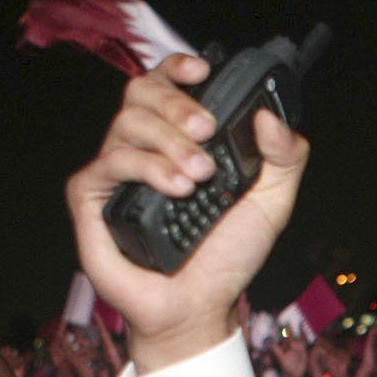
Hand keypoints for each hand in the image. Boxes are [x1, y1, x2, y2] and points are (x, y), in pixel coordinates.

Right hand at [65, 54, 308, 371]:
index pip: (166, 85)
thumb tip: (271, 116)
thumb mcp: (272, 204)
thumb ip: (285, 158)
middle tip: (208, 133)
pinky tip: (176, 188)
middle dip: (179, 105)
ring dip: (169, 143)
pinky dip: (146, 167)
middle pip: (141, 93)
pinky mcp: (92, 198)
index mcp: (179, 141)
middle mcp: (144, 149)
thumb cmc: (226, 258)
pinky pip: (110, 161)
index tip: (203, 70)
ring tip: (199, 178)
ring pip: (127, 123)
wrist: (198, 309)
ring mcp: (116, 172)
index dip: (178, 68)